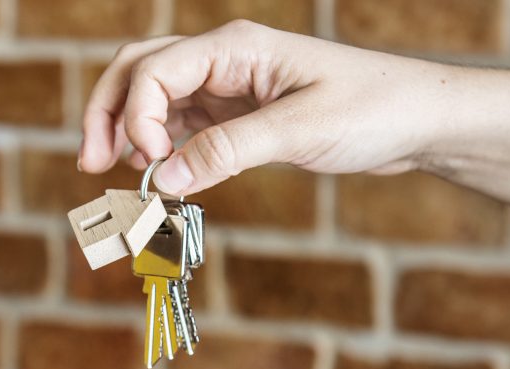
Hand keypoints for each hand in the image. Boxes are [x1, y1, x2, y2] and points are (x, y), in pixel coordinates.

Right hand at [78, 20, 509, 223]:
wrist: (419, 122)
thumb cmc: (374, 109)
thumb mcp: (299, 131)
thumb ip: (226, 152)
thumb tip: (160, 177)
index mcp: (235, 49)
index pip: (155, 71)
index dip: (135, 116)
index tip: (146, 164)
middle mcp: (224, 61)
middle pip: (138, 72)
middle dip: (108, 113)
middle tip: (90, 164)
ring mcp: (229, 87)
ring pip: (155, 100)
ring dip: (128, 131)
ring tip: (114, 173)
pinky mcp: (240, 115)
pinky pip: (183, 126)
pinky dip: (162, 148)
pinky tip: (159, 174)